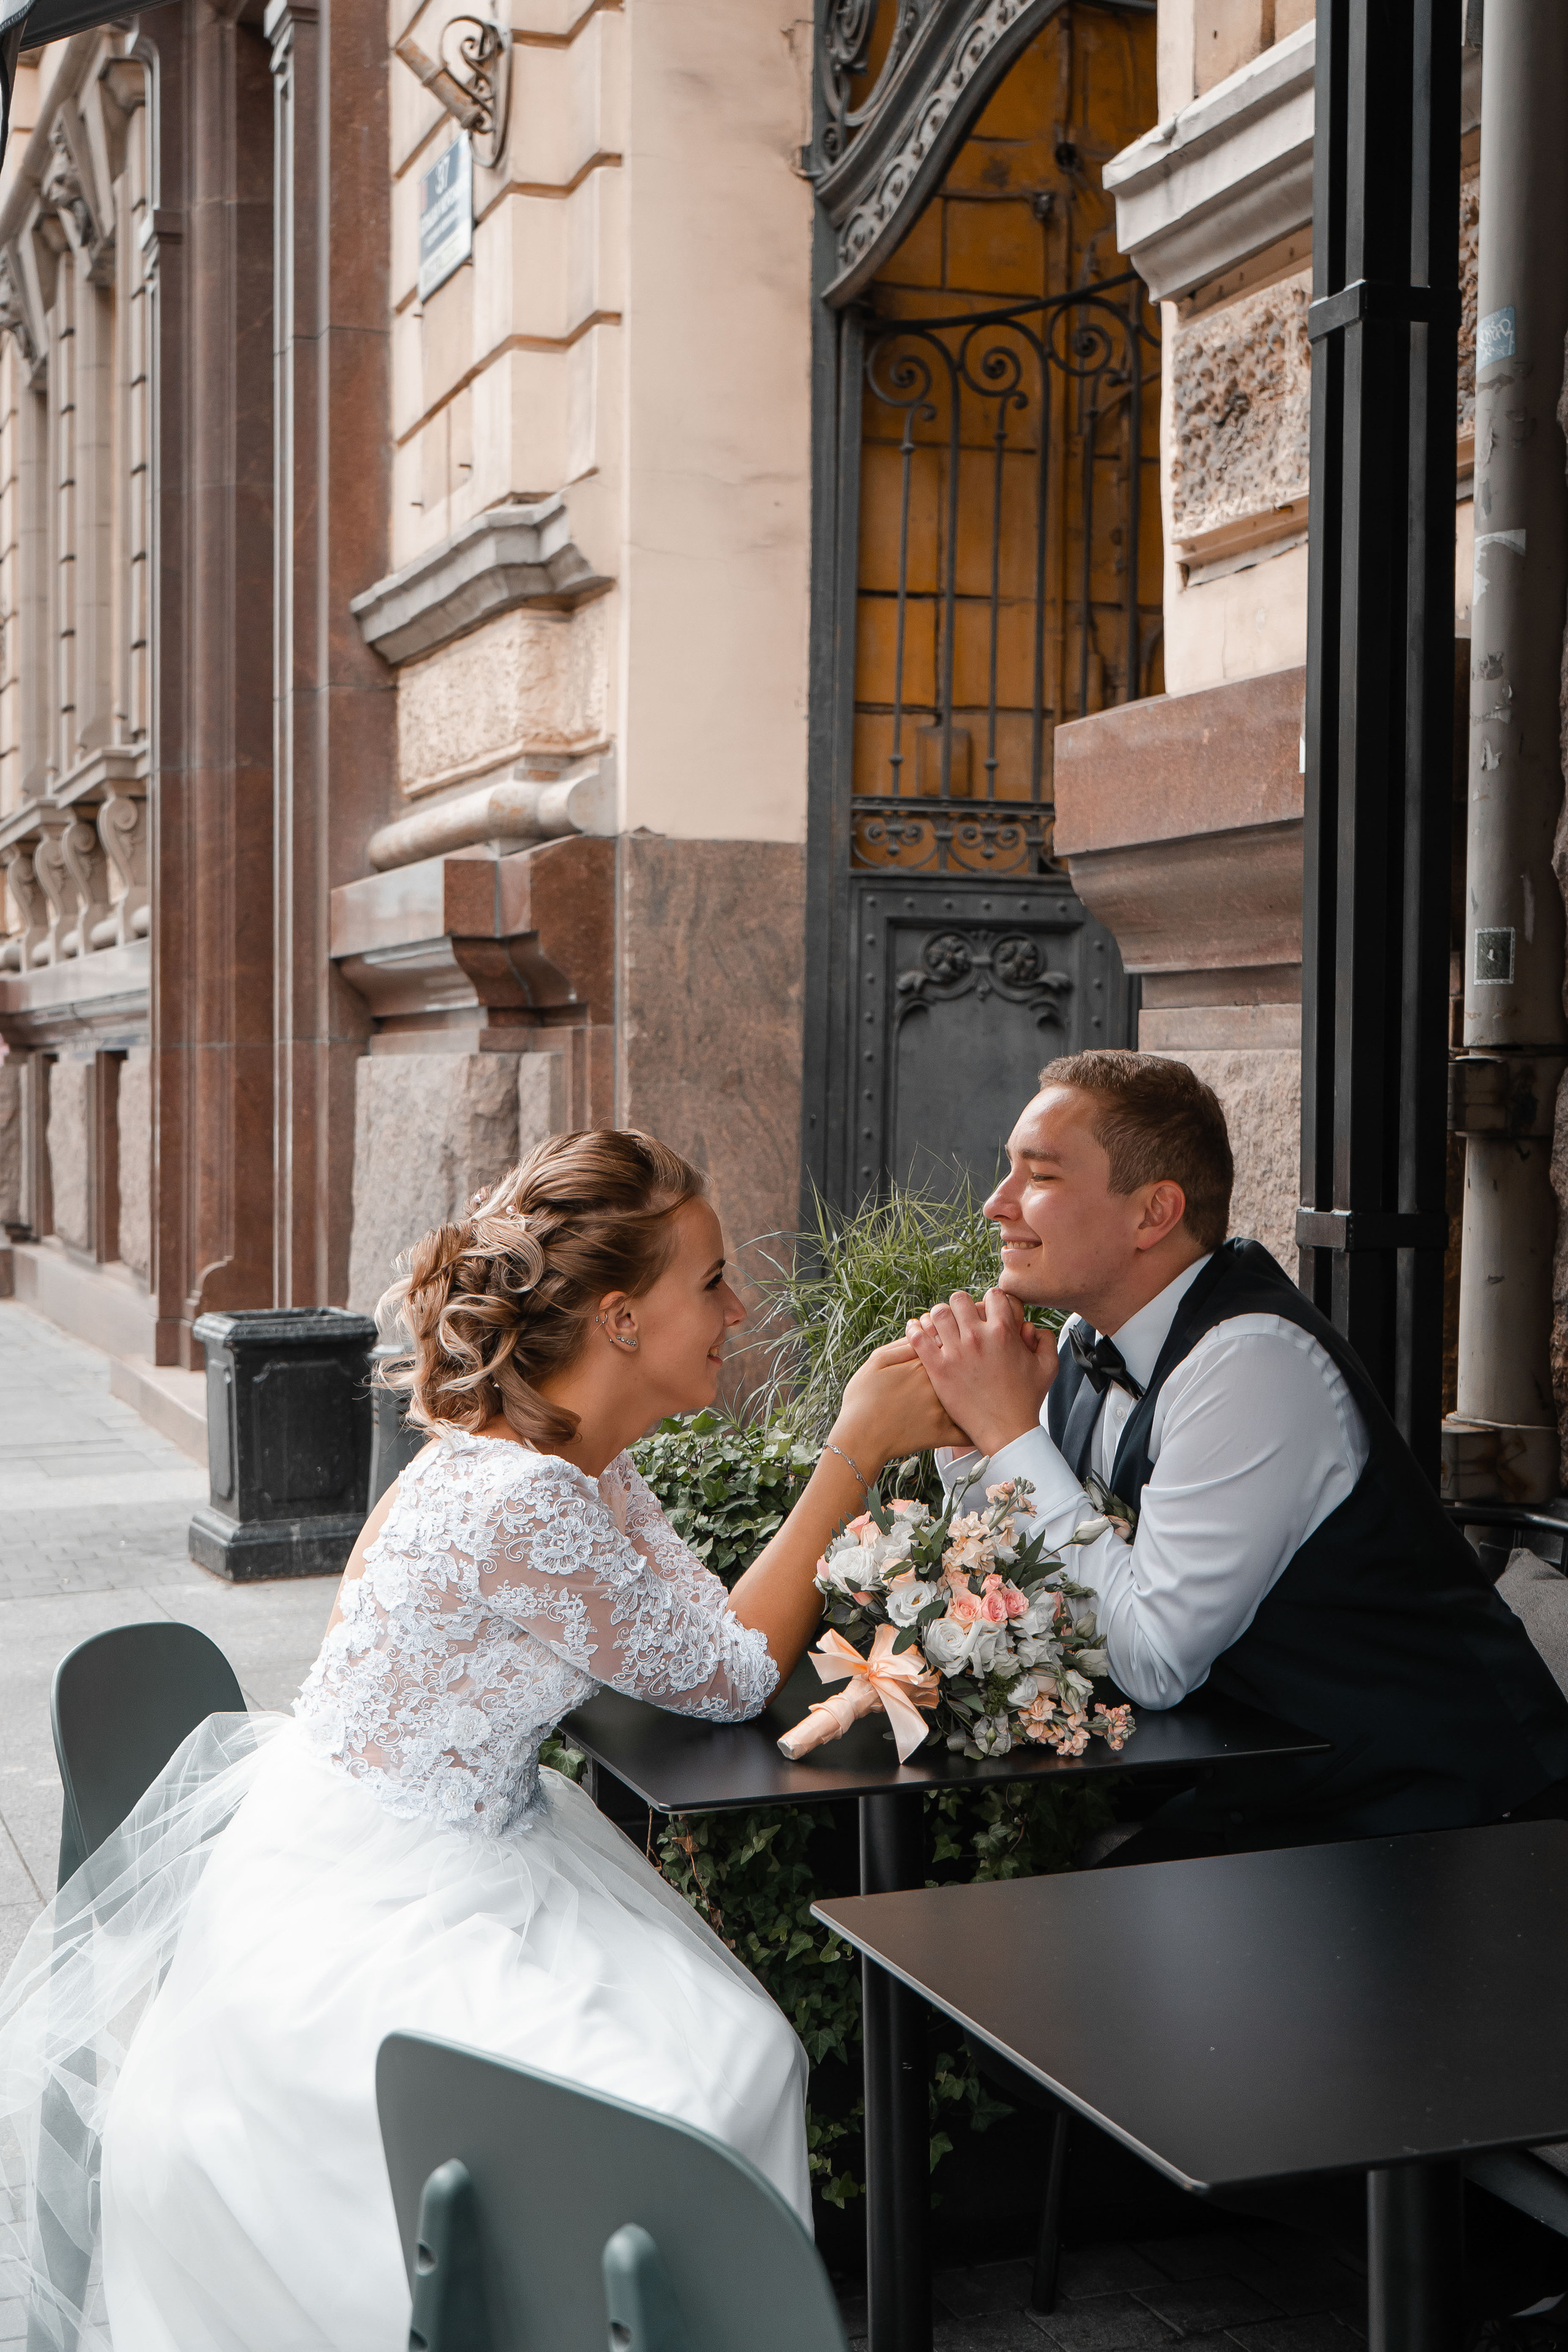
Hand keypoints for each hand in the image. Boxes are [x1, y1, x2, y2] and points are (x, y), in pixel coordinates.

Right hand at [832, 1341, 972, 1467]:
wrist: (859, 1438)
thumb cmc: (862, 1398)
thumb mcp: (877, 1361)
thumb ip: (902, 1346)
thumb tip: (920, 1329)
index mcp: (921, 1364)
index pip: (947, 1344)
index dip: (950, 1345)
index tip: (949, 1350)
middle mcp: (937, 1383)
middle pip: (962, 1367)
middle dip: (966, 1366)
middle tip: (963, 1370)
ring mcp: (941, 1408)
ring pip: (969, 1396)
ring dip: (975, 1393)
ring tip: (976, 1392)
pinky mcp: (942, 1432)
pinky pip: (967, 1430)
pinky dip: (973, 1427)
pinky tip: (975, 1423)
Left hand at [903, 1288, 1056, 1457]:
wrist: (1006, 1431)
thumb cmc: (1027, 1400)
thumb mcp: (1048, 1367)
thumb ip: (1045, 1340)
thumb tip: (1031, 1327)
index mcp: (1004, 1331)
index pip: (992, 1296)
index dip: (990, 1301)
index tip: (987, 1312)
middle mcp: (978, 1337)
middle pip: (959, 1299)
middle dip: (961, 1306)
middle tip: (960, 1318)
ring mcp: (956, 1352)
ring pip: (937, 1313)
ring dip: (938, 1317)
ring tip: (939, 1325)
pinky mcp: (939, 1369)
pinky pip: (918, 1338)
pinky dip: (914, 1330)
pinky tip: (915, 1330)